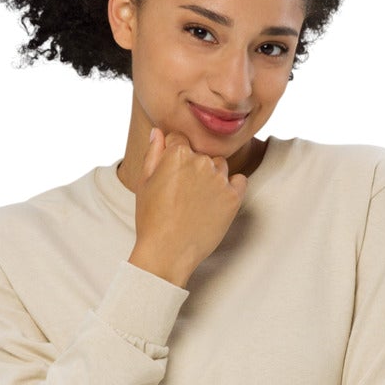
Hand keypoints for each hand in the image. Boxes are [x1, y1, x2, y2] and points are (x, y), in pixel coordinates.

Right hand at [127, 125, 248, 286]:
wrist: (167, 252)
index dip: (174, 157)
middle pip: (202, 154)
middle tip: (183, 194)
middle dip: (194, 168)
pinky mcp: (233, 198)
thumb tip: (159, 132)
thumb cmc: (151, 219)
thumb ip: (154, 153)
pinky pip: (240, 181)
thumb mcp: (145, 182)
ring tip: (198, 202)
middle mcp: (201, 161)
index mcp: (178, 153)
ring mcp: (220, 179)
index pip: (180, 140)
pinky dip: (232, 188)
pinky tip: (218, 201)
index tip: (172, 175)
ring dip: (212, 177)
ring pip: (220, 167)